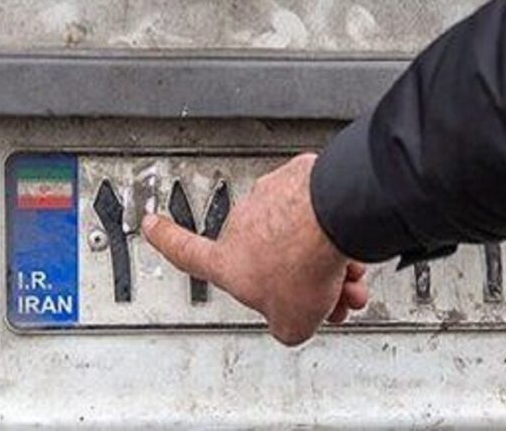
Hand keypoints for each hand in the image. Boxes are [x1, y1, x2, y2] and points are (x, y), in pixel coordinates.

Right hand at [142, 153, 367, 345]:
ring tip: (349, 277)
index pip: (187, 252)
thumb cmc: (302, 263)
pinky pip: (318, 209)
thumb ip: (285, 327)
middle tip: (330, 294)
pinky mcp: (303, 179)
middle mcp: (245, 223)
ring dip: (327, 260)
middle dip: (302, 279)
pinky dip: (336, 229)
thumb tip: (293, 323)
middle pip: (272, 258)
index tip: (153, 226)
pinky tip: (353, 245)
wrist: (332, 220)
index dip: (167, 241)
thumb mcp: (291, 323)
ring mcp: (274, 198)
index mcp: (227, 259)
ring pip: (301, 236)